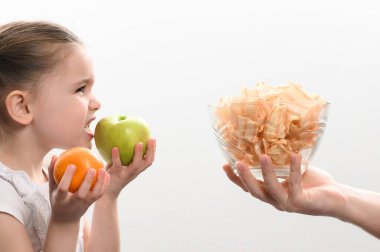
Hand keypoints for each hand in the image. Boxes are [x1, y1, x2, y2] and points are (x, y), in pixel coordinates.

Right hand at [48, 156, 109, 222]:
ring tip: (103, 170)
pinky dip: (104, 184)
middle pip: (81, 194)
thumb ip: (53, 172)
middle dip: (87, 182)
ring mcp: (83, 204)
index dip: (67, 177)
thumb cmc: (58, 198)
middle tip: (91, 169)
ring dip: (100, 183)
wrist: (66, 218)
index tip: (72, 165)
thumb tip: (55, 155)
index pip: (63, 188)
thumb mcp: (52, 188)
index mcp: (60, 199)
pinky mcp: (91, 204)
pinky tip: (107, 174)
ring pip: (94, 195)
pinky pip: (100, 194)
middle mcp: (72, 203)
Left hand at [105, 138, 155, 197]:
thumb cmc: (113, 174)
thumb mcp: (120, 164)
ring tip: (139, 143)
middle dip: (151, 151)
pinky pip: (118, 164)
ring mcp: (126, 174)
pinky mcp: (116, 175)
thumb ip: (123, 154)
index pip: (149, 160)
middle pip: (147, 162)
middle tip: (150, 139)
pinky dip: (116, 156)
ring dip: (139, 154)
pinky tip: (115, 148)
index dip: (153, 150)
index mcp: (137, 169)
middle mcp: (134, 172)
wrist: (107, 192)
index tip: (153, 139)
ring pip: (136, 165)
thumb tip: (122, 135)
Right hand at [223, 153, 346, 217]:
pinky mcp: (302, 202)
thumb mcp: (293, 171)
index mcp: (271, 193)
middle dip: (244, 177)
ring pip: (271, 189)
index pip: (249, 187)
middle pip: (254, 191)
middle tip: (237, 162)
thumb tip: (272, 138)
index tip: (224, 165)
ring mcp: (288, 203)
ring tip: (263, 156)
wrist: (338, 198)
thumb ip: (281, 162)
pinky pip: (294, 184)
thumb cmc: (314, 183)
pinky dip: (293, 170)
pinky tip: (293, 155)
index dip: (236, 179)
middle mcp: (276, 201)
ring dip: (266, 173)